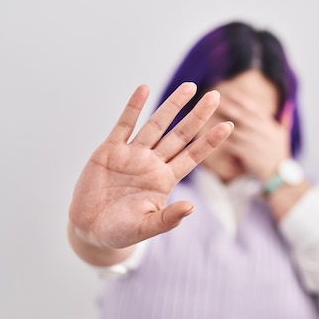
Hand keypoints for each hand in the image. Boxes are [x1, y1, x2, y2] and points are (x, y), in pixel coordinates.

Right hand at [69, 82, 232, 248]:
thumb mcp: (146, 228)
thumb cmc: (121, 231)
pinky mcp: (110, 150)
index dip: (210, 141)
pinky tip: (144, 89)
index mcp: (165, 180)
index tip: (228, 126)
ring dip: (172, 105)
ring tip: (190, 87)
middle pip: (180, 135)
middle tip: (216, 96)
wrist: (90, 229)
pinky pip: (124, 124)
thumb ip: (168, 218)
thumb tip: (191, 208)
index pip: (193, 156)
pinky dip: (134, 107)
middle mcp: (152, 163)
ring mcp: (132, 154)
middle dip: (198, 116)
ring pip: (156, 125)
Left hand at [216, 90, 292, 181]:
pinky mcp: (246, 154)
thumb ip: (284, 119)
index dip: (241, 99)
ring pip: (234, 130)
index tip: (229, 91)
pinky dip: (221, 140)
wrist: (278, 174)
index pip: (254, 108)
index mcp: (269, 124)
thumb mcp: (284, 134)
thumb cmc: (279, 154)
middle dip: (228, 105)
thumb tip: (288, 105)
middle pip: (242, 116)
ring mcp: (253, 143)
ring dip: (220, 122)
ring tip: (207, 115)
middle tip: (214, 97)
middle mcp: (261, 131)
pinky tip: (209, 135)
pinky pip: (231, 145)